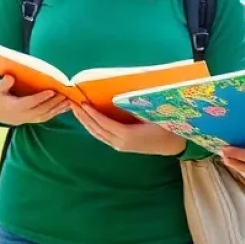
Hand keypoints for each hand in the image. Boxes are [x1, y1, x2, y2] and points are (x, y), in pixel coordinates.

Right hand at [0, 75, 70, 125]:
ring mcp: (32, 118)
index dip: (41, 97)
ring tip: (70, 99)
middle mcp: (25, 115)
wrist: (0, 113)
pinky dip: (59, 111)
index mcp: (16, 107)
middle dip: (54, 102)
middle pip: (42, 109)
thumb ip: (3, 84)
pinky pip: (50, 116)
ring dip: (59, 107)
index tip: (51, 91)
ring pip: (48, 114)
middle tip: (65, 93)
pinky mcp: (37, 118)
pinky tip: (68, 105)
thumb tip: (9, 77)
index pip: (30, 103)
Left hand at [72, 104, 186, 155]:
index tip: (82, 103)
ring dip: (85, 122)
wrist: (172, 144)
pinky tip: (88, 119)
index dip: (92, 113)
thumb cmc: (164, 126)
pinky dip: (93, 126)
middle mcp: (120, 143)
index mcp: (127, 135)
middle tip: (72, 103)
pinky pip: (103, 135)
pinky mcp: (121, 145)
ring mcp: (120, 146)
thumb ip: (135, 108)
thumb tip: (119, 97)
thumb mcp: (151, 115)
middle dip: (83, 117)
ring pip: (97, 134)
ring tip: (76, 110)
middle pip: (96, 129)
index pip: (104, 123)